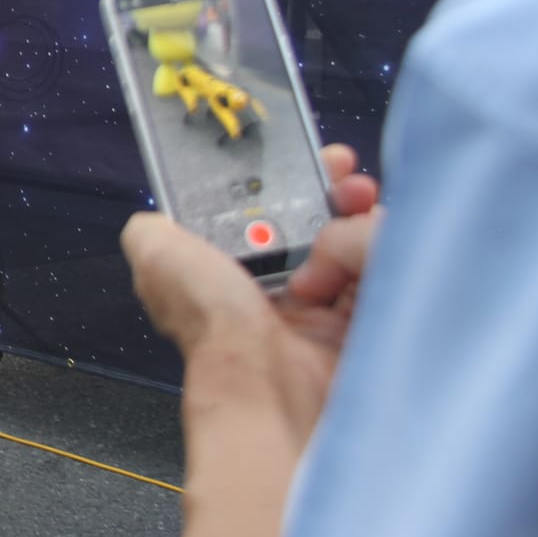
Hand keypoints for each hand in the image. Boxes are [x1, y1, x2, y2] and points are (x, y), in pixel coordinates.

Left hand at [122, 144, 378, 431]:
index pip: (268, 210)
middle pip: (321, 219)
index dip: (287, 180)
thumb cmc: (211, 317)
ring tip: (358, 206)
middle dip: (336, 191)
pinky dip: (383, 251)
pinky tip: (374, 243)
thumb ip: (152, 232)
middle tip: (346, 177)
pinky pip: (385, 270)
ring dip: (360, 216)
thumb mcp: (158, 257)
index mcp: (234, 270)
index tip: (306, 159)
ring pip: (357, 239)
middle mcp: (281, 285)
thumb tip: (153, 220)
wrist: (266, 377)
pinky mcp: (366, 320)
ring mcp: (327, 303)